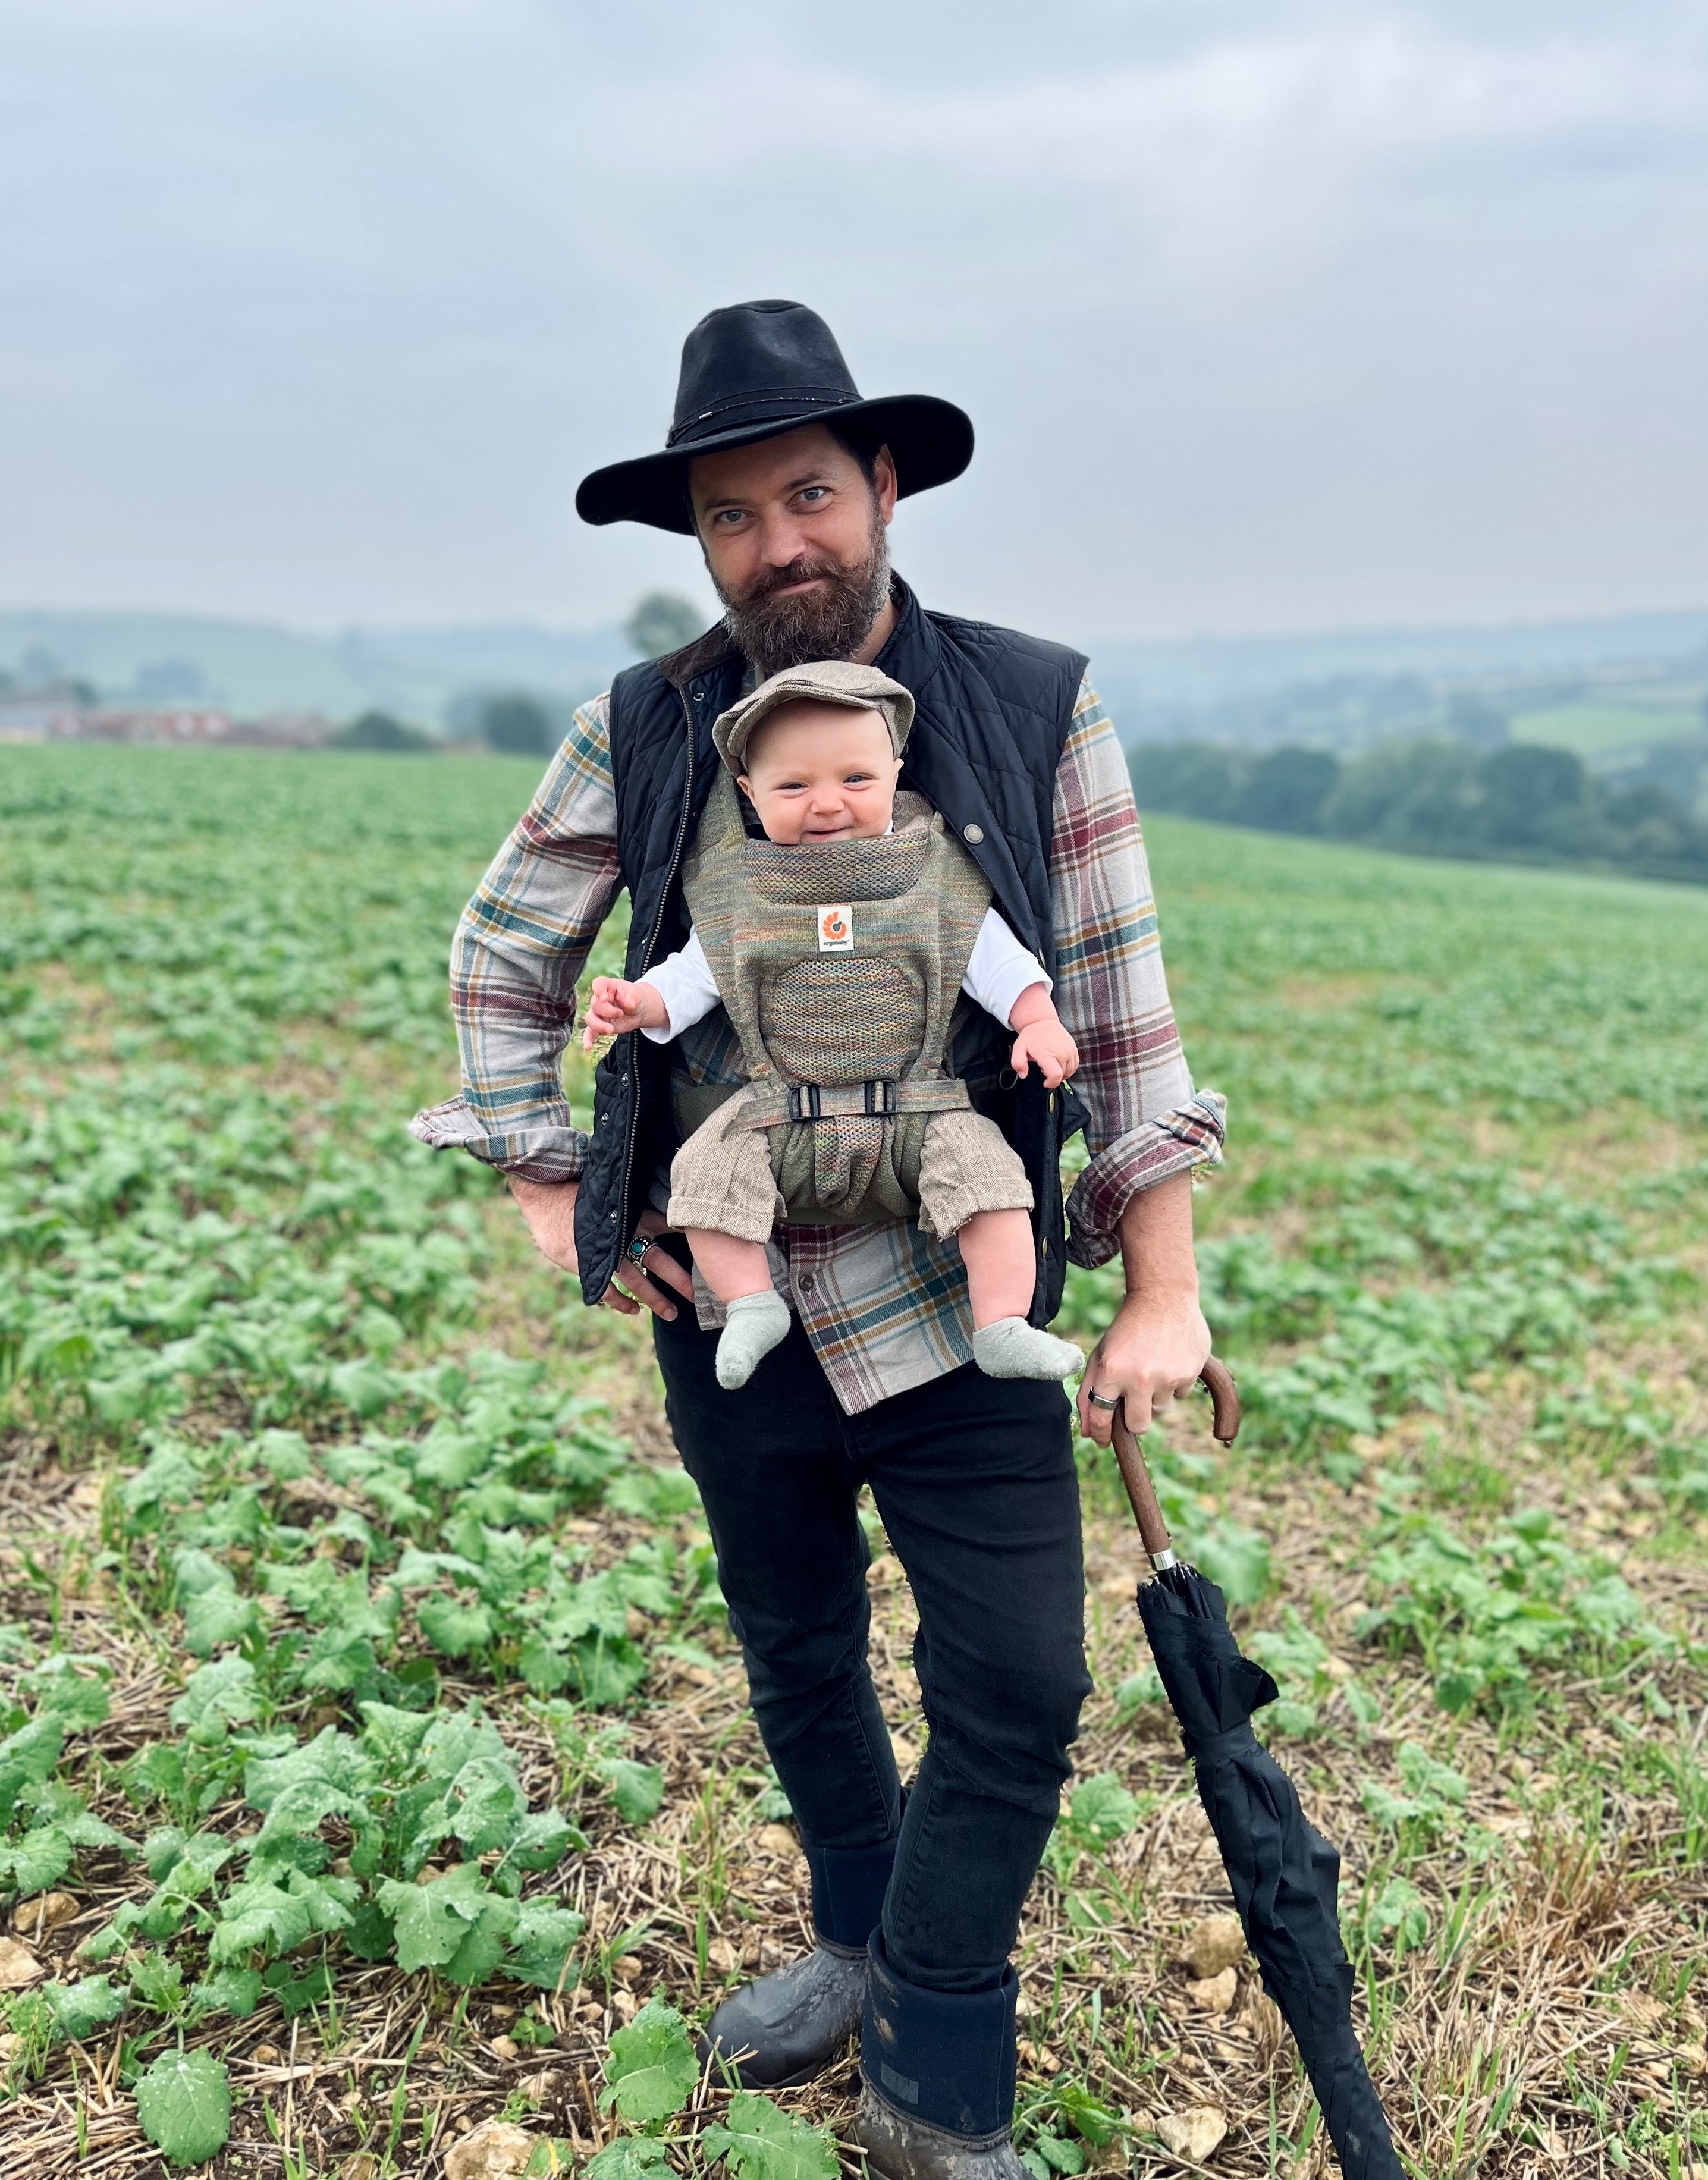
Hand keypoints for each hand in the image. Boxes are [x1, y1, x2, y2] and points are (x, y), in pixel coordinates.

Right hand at [506, 1181, 694, 1321]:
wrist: (547, 1194)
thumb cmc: (582, 1190)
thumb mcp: (616, 1190)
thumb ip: (639, 1200)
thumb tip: (669, 1199)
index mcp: (634, 1214)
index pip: (668, 1226)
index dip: (688, 1239)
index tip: (708, 1255)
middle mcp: (624, 1234)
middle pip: (658, 1259)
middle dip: (679, 1279)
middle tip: (697, 1295)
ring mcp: (605, 1252)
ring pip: (636, 1280)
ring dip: (653, 1299)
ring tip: (671, 1313)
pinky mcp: (588, 1265)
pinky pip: (608, 1290)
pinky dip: (620, 1302)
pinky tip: (632, 1311)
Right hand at [582, 976, 667, 1049]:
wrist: (638, 1010)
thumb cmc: (635, 998)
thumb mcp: (637, 994)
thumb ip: (632, 997)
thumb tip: (629, 1004)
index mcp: (608, 986)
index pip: (598, 984)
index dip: (598, 990)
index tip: (605, 998)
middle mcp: (600, 999)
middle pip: (595, 1004)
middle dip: (608, 1011)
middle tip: (621, 1014)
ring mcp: (598, 1013)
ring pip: (590, 1019)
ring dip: (599, 1025)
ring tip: (611, 1029)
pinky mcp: (599, 1026)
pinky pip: (590, 1032)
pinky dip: (588, 1039)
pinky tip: (588, 1047)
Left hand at [1009, 1018, 1077, 1088]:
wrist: (1042, 1021)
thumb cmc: (1031, 1036)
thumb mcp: (1018, 1048)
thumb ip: (1018, 1063)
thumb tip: (1023, 1075)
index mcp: (1047, 1054)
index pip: (1055, 1075)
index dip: (1051, 1083)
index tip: (1045, 1082)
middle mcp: (1061, 1053)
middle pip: (1062, 1075)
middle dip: (1053, 1076)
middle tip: (1044, 1067)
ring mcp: (1070, 1051)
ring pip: (1069, 1072)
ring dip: (1061, 1073)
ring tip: (1051, 1064)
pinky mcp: (1074, 1049)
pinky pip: (1075, 1065)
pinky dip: (1068, 1068)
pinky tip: (1059, 1063)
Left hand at [1076, 1289, 1210, 1444]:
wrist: (1163, 1298)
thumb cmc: (1126, 1330)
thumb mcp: (1100, 1356)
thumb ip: (1089, 1394)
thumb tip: (1090, 1434)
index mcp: (1111, 1371)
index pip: (1102, 1417)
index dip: (1101, 1434)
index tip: (1103, 1440)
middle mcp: (1139, 1377)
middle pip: (1138, 1426)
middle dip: (1134, 1419)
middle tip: (1134, 1400)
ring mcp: (1167, 1376)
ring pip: (1161, 1409)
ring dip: (1155, 1395)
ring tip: (1152, 1367)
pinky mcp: (1190, 1372)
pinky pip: (1180, 1394)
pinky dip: (1174, 1382)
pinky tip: (1169, 1359)